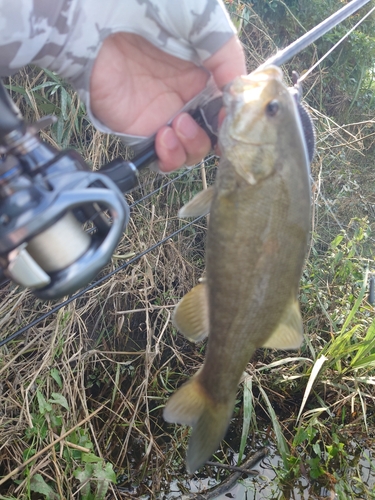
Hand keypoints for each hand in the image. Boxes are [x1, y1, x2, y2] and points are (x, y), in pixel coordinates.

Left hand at [90, 33, 245, 171]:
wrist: (98, 18)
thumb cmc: (151, 9)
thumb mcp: (204, 24)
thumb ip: (228, 59)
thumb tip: (239, 95)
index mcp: (204, 76)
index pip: (226, 112)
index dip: (233, 122)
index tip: (233, 120)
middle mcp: (185, 100)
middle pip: (211, 137)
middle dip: (215, 139)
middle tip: (204, 123)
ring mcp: (162, 117)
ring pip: (189, 152)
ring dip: (192, 147)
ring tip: (179, 124)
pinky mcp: (138, 130)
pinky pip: (160, 157)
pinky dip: (169, 156)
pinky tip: (165, 134)